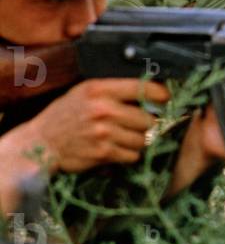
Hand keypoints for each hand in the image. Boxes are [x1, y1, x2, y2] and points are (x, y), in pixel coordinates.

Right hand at [21, 79, 168, 172]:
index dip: (161, 95)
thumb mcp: (86, 92)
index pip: (143, 88)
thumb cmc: (66, 115)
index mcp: (100, 89)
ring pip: (143, 138)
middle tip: (141, 125)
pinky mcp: (103, 152)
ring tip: (125, 137)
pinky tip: (118, 149)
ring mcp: (104, 132)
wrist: (39, 143)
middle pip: (148, 118)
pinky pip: (133, 154)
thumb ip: (115, 91)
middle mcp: (103, 109)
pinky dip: (129, 154)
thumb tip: (152, 92)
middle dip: (148, 123)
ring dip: (139, 140)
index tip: (166, 100)